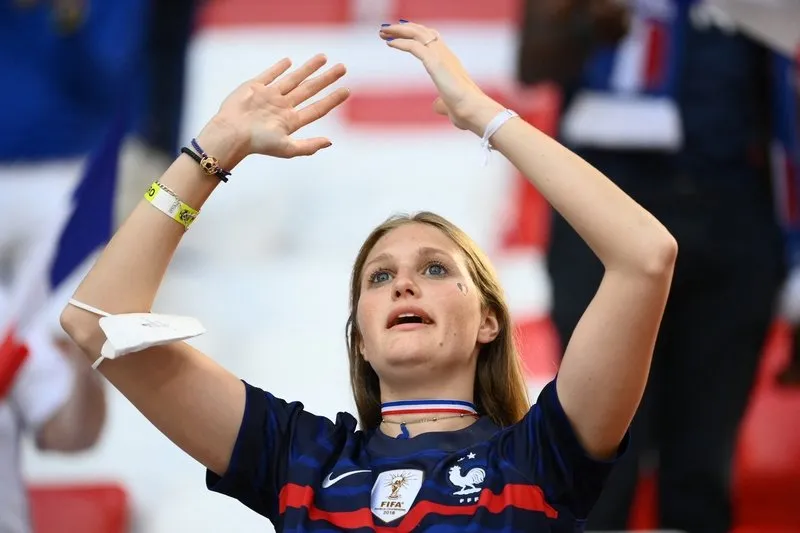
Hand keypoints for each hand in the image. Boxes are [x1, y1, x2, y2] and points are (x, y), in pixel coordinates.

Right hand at [204, 54, 349, 164]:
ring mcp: (269, 96)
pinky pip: (270, 75)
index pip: (317, 108)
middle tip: (343, 68)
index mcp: (291, 122)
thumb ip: (309, 146)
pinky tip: (289, 61)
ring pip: (294, 78)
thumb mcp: (287, 148)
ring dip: (309, 68)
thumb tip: (330, 142)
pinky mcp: (255, 87)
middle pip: (310, 90)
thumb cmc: (258, 143)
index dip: (332, 99)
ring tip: (324, 57)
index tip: (347, 90)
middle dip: (327, 79)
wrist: (231, 132)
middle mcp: (283, 107)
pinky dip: (279, 68)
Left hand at [379, 22, 503, 135]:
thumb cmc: (465, 110)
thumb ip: (441, 103)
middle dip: (403, 28)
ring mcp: (441, 56)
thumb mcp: (449, 105)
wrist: (473, 110)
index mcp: (449, 61)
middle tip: (386, 29)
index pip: (432, 38)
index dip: (416, 33)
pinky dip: (400, 42)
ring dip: (398, 30)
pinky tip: (389, 43)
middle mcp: (445, 54)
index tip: (400, 33)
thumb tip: (435, 106)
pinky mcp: (435, 62)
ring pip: (417, 33)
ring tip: (383, 31)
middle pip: (422, 31)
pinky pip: (414, 46)